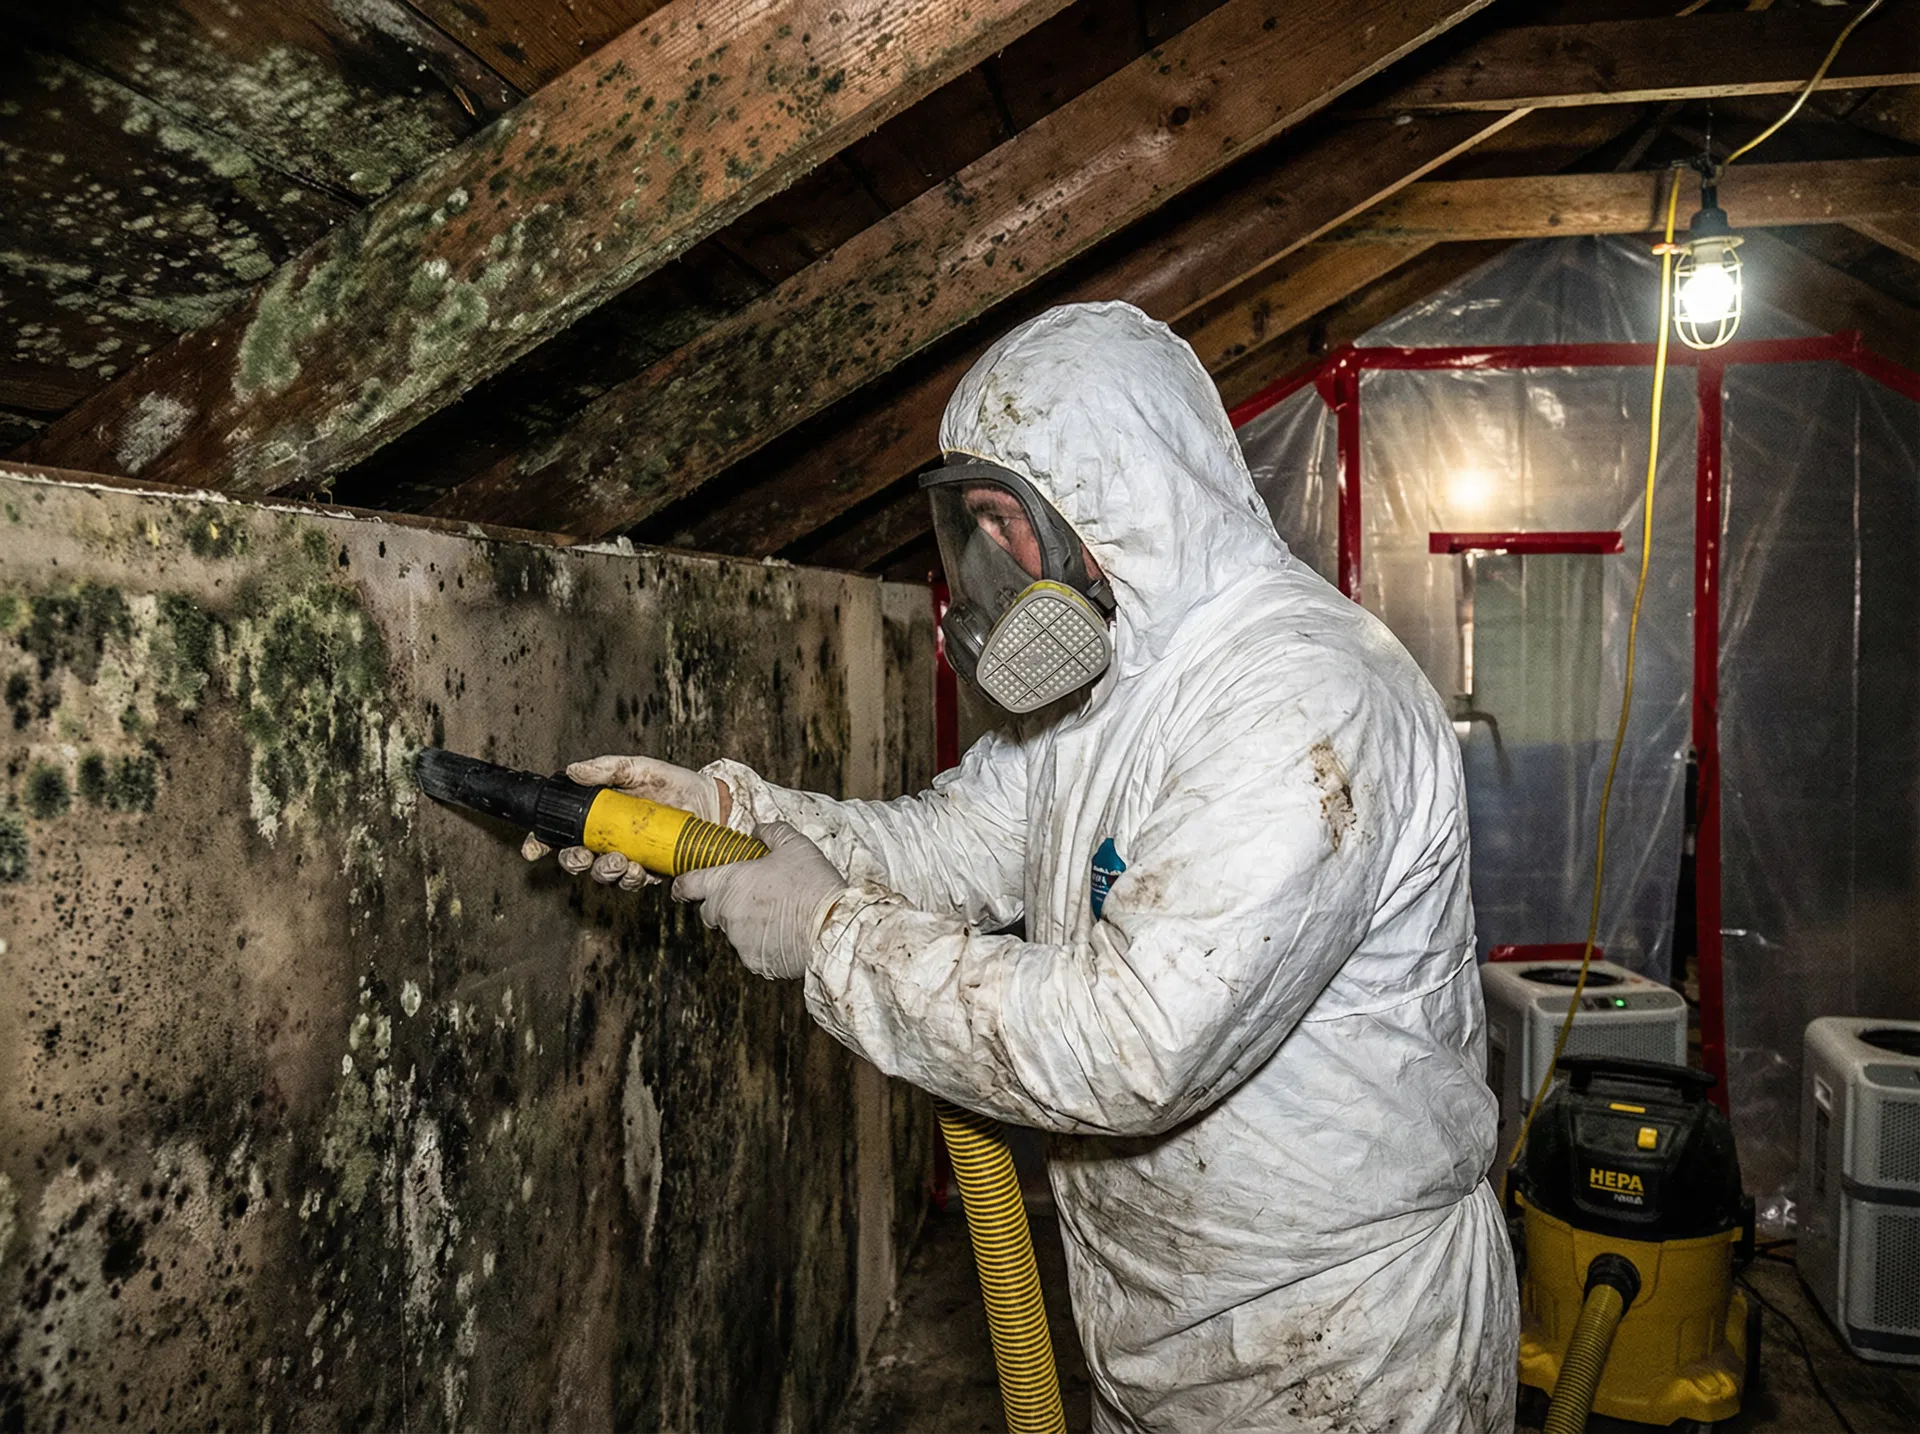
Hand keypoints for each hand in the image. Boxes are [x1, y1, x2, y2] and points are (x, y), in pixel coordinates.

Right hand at [520, 754, 731, 887]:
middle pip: (577, 859)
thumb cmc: (672, 783)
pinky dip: (631, 879)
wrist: (710, 801)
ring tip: (617, 861)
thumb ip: (606, 768)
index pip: (561, 832)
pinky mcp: (651, 871)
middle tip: (580, 856)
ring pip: (603, 875)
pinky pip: (633, 882)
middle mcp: (608, 840)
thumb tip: (573, 770)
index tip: (532, 848)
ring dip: (604, 872)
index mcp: (597, 816)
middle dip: (573, 862)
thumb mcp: (638, 768)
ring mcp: (628, 857)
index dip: (541, 842)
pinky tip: (636, 869)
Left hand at [671, 823, 847, 978]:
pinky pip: (752, 950)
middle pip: (711, 911)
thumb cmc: (812, 884)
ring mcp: (738, 941)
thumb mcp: (795, 845)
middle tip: (752, 896)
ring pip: (733, 931)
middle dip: (724, 903)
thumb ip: (771, 832)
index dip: (682, 885)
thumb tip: (758, 830)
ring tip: (779, 914)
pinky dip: (763, 943)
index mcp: (728, 883)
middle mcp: (726, 914)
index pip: (688, 885)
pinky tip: (786, 933)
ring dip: (747, 923)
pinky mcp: (754, 962)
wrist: (832, 927)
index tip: (683, 887)